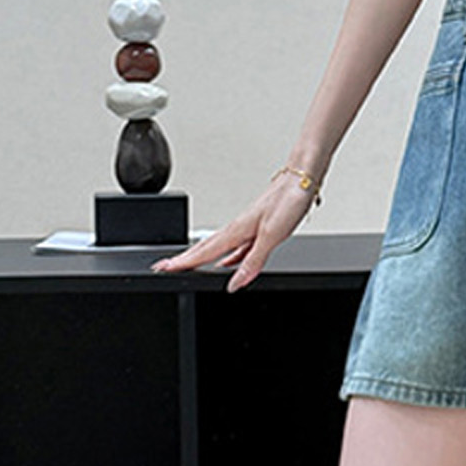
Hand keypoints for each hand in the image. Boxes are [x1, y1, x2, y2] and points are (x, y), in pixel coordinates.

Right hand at [150, 168, 323, 291]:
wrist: (301, 182)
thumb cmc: (288, 202)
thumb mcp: (271, 237)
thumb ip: (252, 262)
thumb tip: (235, 284)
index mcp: (237, 230)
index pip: (204, 252)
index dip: (184, 263)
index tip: (165, 268)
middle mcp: (239, 229)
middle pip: (205, 249)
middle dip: (184, 259)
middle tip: (164, 267)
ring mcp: (247, 229)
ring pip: (218, 248)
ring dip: (202, 258)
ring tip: (187, 266)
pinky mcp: (259, 229)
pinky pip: (237, 248)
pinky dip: (228, 257)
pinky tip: (228, 264)